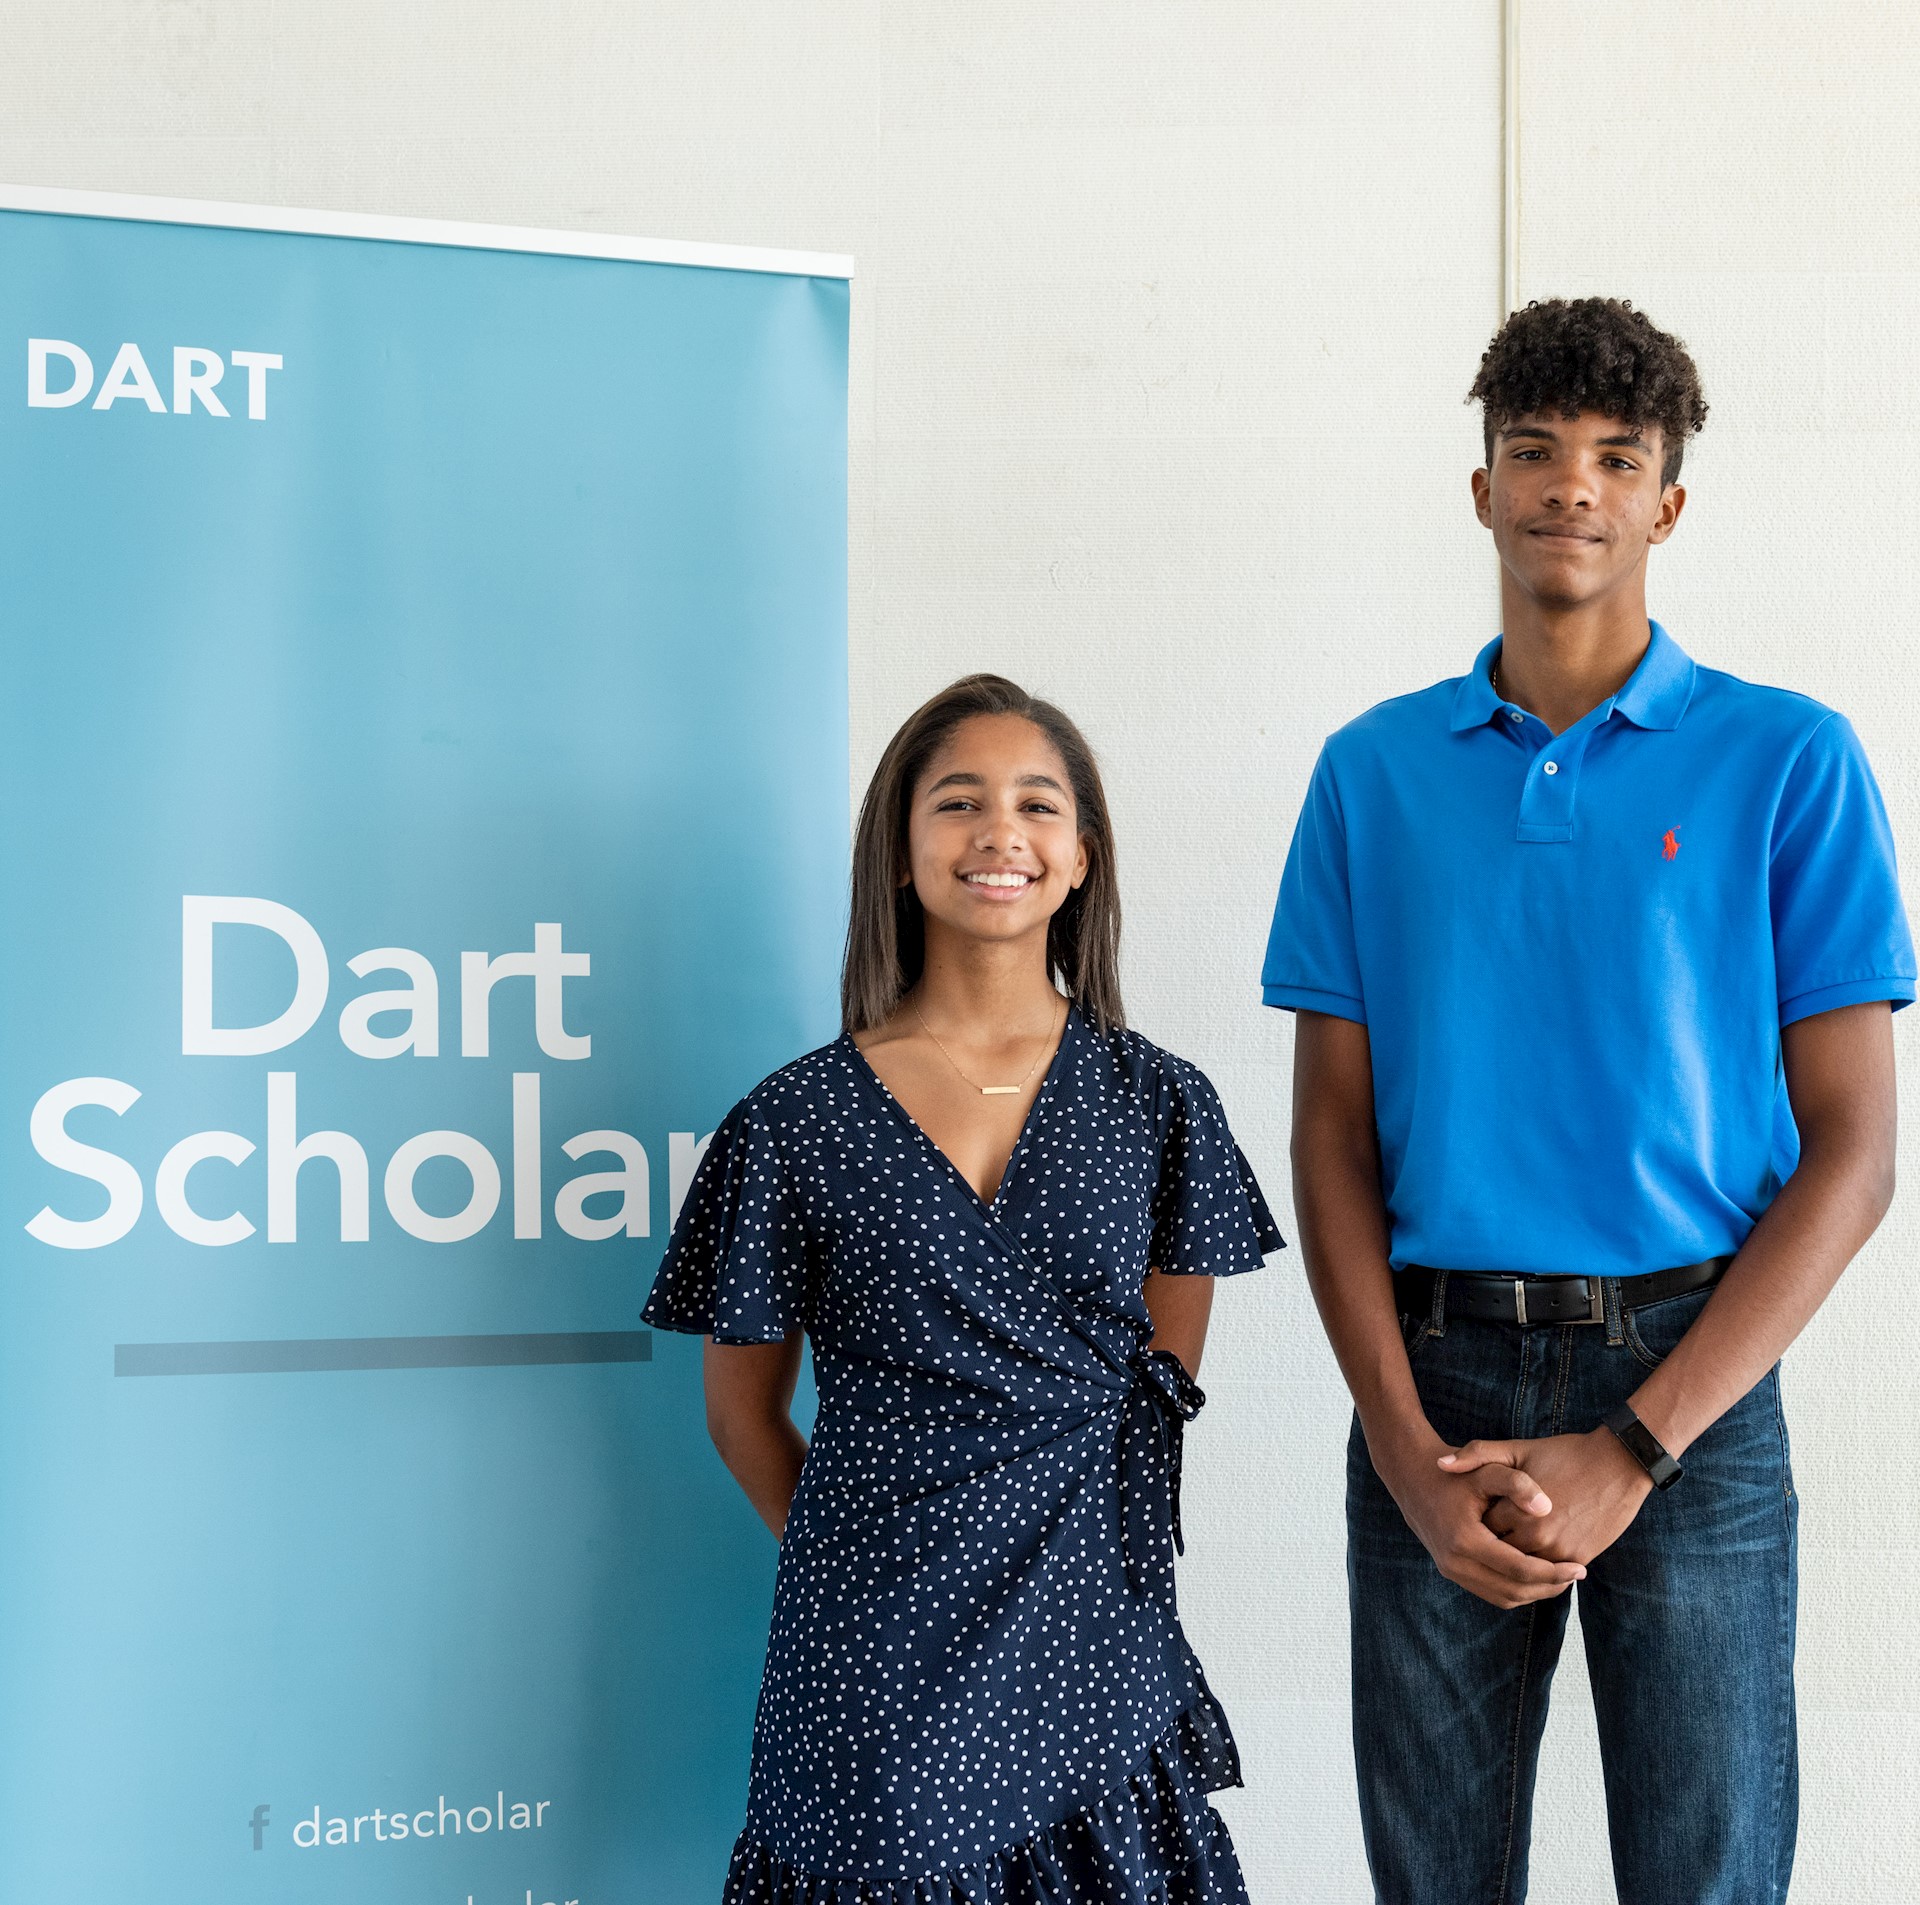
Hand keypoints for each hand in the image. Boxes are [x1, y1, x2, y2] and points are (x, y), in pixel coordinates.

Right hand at [1373, 1427, 1586, 1609]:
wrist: (1414, 1477)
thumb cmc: (1456, 1472)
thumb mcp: (1487, 1469)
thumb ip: (1518, 1484)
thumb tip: (1547, 1508)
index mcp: (1465, 1540)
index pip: (1519, 1570)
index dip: (1553, 1573)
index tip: (1580, 1568)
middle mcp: (1455, 1562)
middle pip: (1513, 1591)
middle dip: (1549, 1587)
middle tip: (1576, 1575)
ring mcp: (1451, 1570)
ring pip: (1503, 1597)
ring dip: (1535, 1592)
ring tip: (1561, 1578)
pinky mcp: (1451, 1572)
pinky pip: (1491, 1592)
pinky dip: (1517, 1590)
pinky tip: (1536, 1575)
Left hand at [1441, 1428, 1652, 1566]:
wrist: (1618, 1465)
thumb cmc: (1564, 1454)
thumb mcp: (1518, 1448)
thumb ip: (1477, 1454)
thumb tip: (1440, 1465)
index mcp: (1517, 1511)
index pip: (1481, 1528)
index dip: (1475, 1521)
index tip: (1472, 1513)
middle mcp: (1537, 1537)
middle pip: (1499, 1552)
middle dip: (1490, 1543)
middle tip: (1483, 1533)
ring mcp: (1560, 1553)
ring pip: (1523, 1568)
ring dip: (1514, 1559)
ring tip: (1505, 1543)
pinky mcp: (1579, 1560)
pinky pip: (1549, 1575)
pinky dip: (1537, 1567)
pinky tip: (1529, 1552)